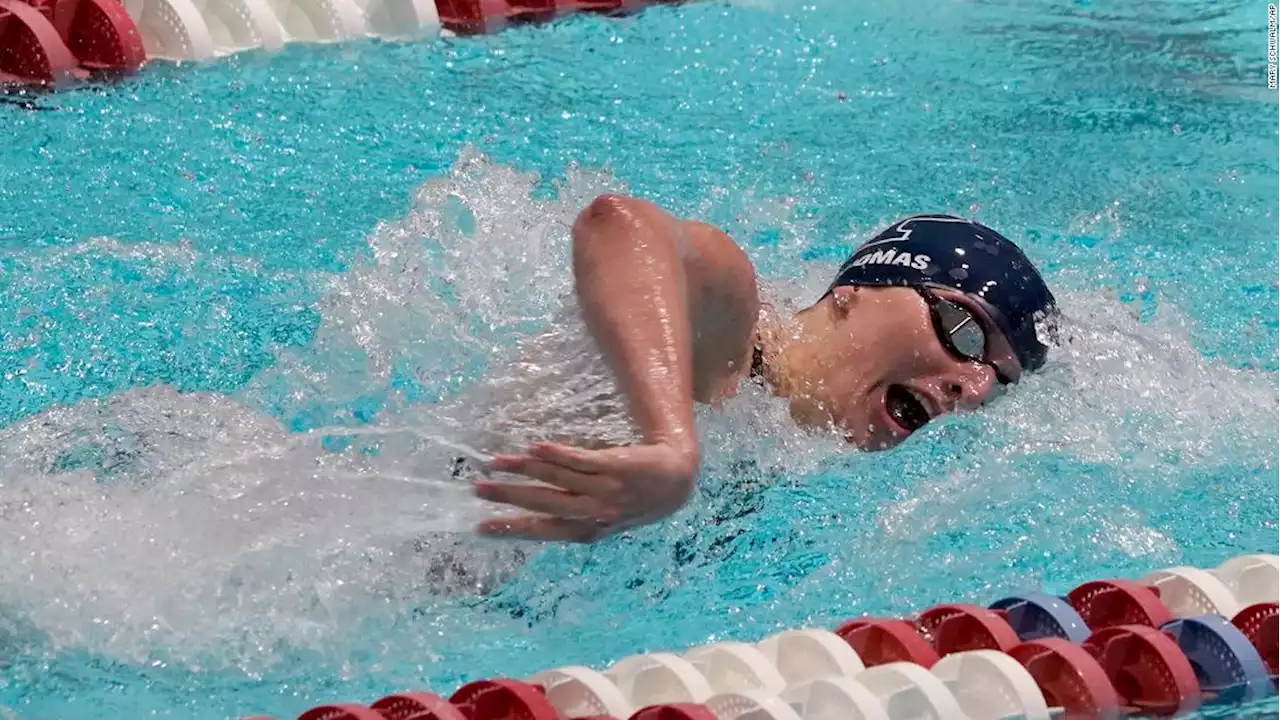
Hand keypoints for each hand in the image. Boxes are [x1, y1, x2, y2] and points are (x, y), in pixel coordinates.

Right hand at [473, 440, 698, 542]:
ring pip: (558, 479)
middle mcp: (596, 512)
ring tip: (496, 463)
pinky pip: (581, 459)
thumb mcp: (605, 519)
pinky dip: (557, 454)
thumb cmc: (636, 500)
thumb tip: (531, 516)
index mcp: (590, 530)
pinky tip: (535, 446)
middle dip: (510, 497)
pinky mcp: (616, 465)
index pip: (545, 531)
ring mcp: (607, 489)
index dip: (514, 529)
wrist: (677, 479)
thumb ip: (573, 518)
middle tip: (479, 490)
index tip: (483, 528)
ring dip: (525, 469)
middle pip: (546, 504)